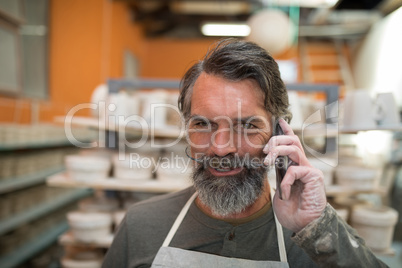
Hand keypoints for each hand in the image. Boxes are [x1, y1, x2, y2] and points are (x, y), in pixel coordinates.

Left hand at [263, 118, 326, 232]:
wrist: (303, 226)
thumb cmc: (292, 211)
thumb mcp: (279, 188)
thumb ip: (278, 174)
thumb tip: (270, 160)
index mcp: (294, 167)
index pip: (291, 144)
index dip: (287, 130)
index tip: (280, 119)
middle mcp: (303, 165)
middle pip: (293, 140)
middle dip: (276, 139)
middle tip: (265, 150)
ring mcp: (310, 170)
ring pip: (294, 147)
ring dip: (277, 151)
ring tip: (267, 162)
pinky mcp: (314, 177)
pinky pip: (294, 170)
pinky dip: (285, 182)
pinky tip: (284, 194)